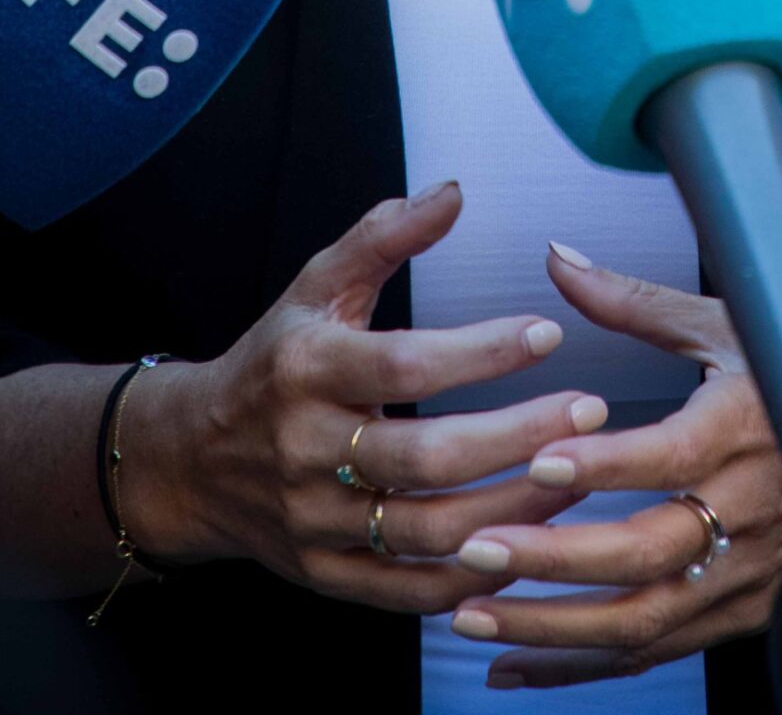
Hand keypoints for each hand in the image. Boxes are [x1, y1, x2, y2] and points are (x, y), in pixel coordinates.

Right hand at [123, 182, 601, 614]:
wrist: (191, 459)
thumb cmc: (275, 359)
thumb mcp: (317, 286)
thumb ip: (384, 235)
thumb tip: (453, 192)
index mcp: (307, 369)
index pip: (404, 362)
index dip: (481, 352)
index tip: (549, 331)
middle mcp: (307, 449)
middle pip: (425, 455)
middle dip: (516, 436)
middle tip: (591, 410)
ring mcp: (315, 520)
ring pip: (426, 530)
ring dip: (512, 509)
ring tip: (579, 475)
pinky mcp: (324, 573)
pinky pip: (406, 589)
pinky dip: (469, 577)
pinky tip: (528, 546)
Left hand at [449, 245, 781, 689]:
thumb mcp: (724, 325)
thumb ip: (633, 301)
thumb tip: (557, 260)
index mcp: (744, 428)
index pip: (671, 456)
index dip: (606, 463)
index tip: (539, 461)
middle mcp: (748, 509)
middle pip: (649, 552)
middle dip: (556, 559)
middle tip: (479, 549)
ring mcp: (747, 573)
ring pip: (646, 619)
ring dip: (554, 627)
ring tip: (472, 613)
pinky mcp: (743, 614)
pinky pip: (657, 652)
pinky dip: (582, 667)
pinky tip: (516, 663)